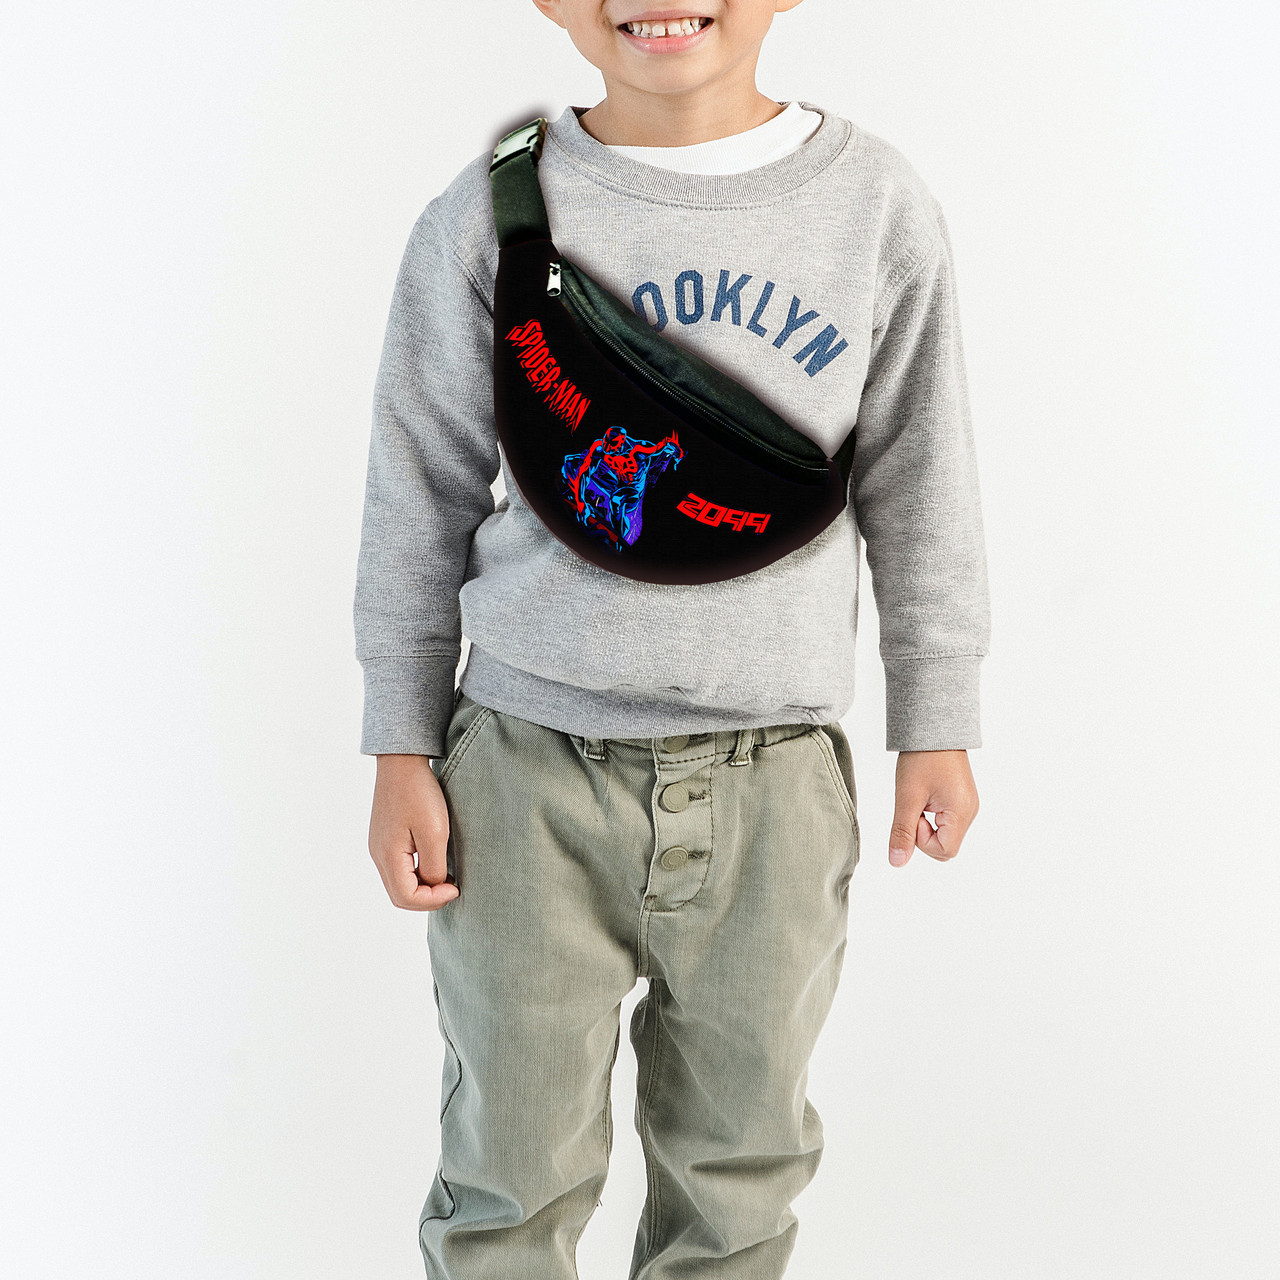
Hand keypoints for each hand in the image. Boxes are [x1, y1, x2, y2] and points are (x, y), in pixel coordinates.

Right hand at [368, 754, 459, 909]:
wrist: (403, 762)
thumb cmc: (420, 793)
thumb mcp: (435, 833)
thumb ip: (434, 866)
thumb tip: (435, 886)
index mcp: (387, 856)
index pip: (406, 898)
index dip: (432, 900)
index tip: (455, 887)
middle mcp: (378, 855)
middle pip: (399, 896)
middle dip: (427, 899)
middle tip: (453, 889)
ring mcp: (379, 847)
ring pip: (398, 884)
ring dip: (422, 889)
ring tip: (446, 878)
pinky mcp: (385, 838)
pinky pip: (398, 869)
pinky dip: (416, 875)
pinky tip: (434, 864)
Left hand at [888, 749, 978, 866]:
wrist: (933, 728)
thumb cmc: (922, 758)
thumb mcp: (907, 797)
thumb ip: (902, 832)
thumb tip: (897, 862)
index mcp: (962, 812)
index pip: (944, 851)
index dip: (922, 841)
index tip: (913, 816)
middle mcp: (970, 811)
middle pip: (945, 845)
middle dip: (924, 834)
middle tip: (914, 806)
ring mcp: (968, 805)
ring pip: (945, 833)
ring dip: (927, 823)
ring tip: (919, 797)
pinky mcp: (962, 799)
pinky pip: (947, 820)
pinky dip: (932, 815)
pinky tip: (925, 795)